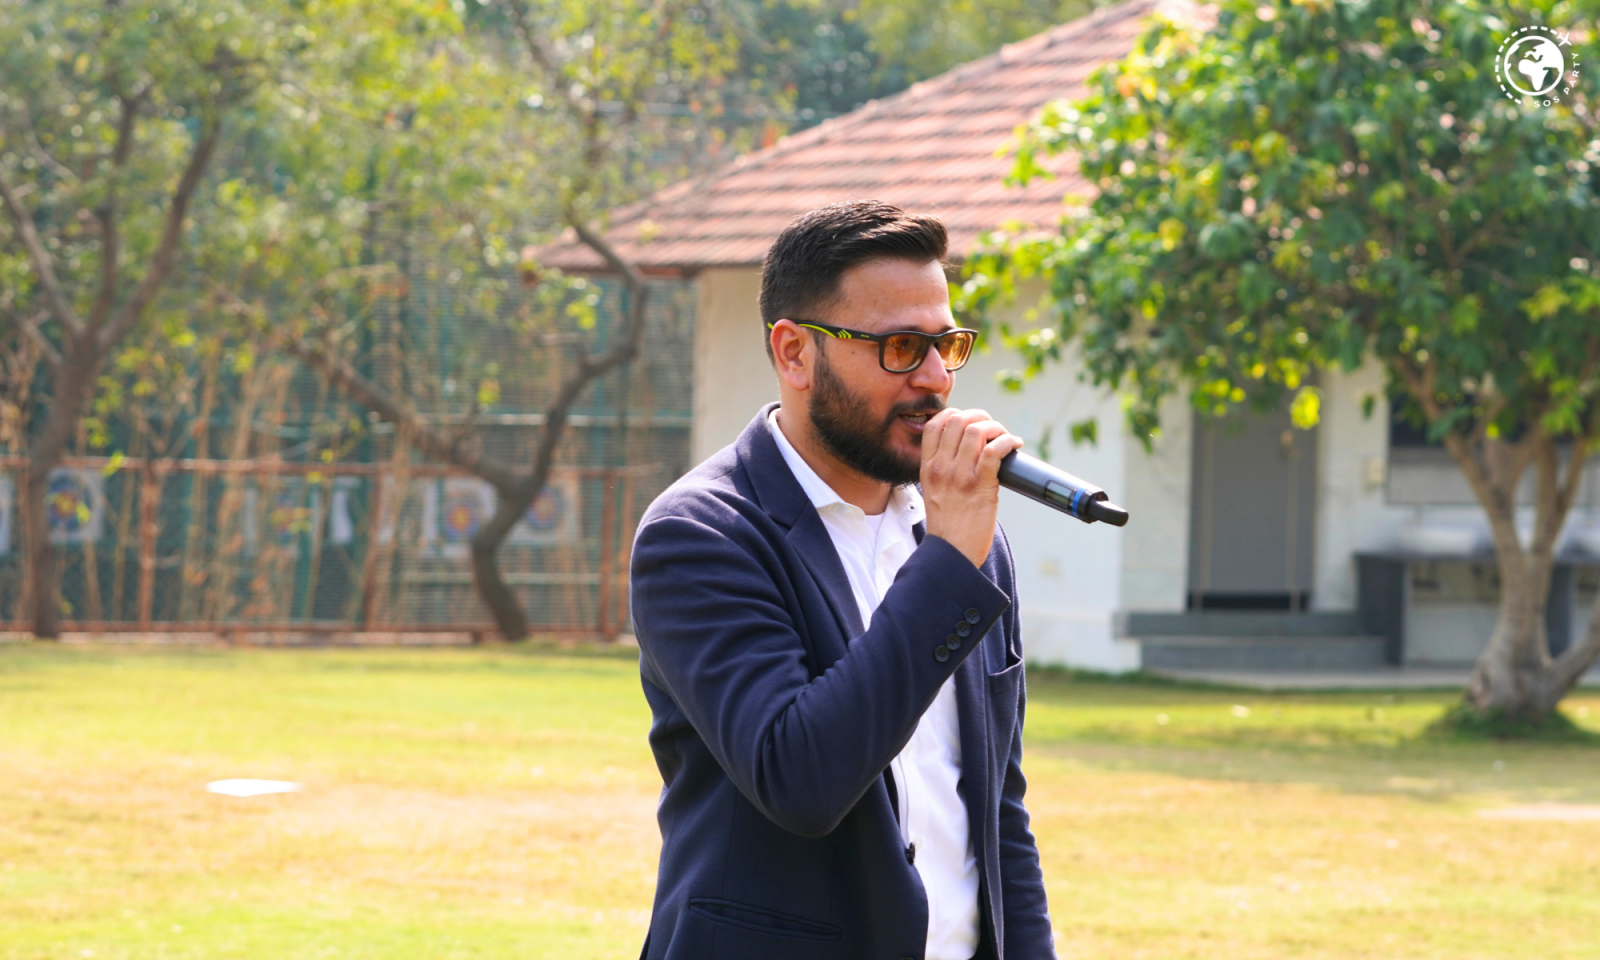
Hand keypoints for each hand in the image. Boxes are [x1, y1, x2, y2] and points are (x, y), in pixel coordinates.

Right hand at [919, 407, 1023, 568]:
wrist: (951, 552)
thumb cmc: (948, 525)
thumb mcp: (934, 492)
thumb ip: (943, 470)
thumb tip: (968, 451)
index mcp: (928, 467)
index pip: (934, 424)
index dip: (955, 414)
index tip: (970, 422)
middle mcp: (941, 468)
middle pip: (957, 420)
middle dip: (979, 417)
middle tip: (992, 428)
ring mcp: (960, 476)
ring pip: (977, 431)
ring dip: (996, 428)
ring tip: (1004, 437)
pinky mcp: (981, 486)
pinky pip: (994, 451)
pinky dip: (1008, 441)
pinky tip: (1014, 445)